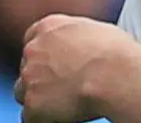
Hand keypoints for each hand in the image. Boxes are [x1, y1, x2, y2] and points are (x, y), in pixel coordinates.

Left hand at [15, 14, 139, 122]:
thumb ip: (77, 36)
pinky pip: (31, 116)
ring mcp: (30, 77)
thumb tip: (81, 45)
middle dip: (42, 76)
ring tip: (66, 101)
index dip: (45, 54)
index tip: (56, 64)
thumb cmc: (116, 53)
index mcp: (49, 27)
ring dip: (39, 98)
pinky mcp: (32, 104)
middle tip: (66, 84)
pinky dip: (44, 118)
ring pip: (23, 92)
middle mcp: (34, 49)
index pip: (32, 39)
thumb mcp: (96, 29)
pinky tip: (65, 114)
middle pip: (27, 67)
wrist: (116, 75)